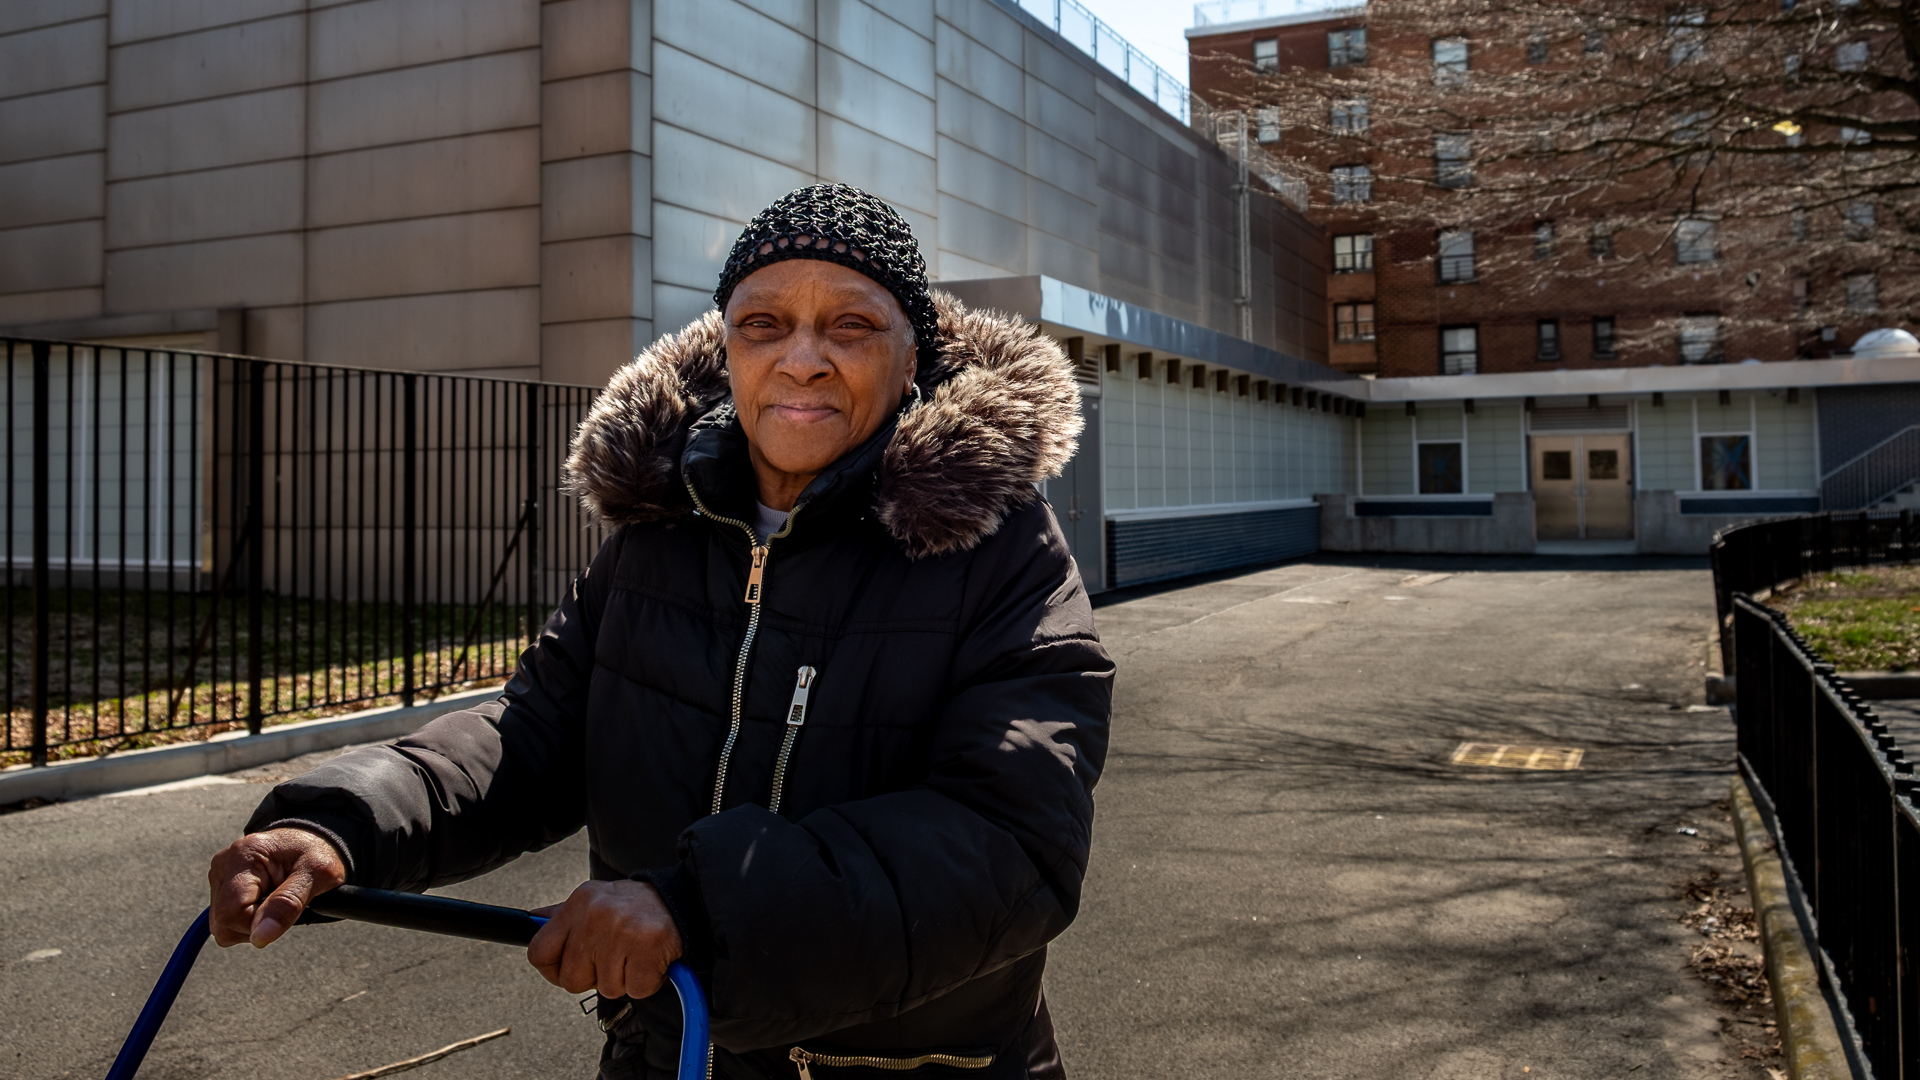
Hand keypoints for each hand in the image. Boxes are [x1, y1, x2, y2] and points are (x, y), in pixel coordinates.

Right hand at [207, 827, 347, 947]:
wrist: (312, 840)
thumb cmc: (317, 853)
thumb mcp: (317, 874)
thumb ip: (289, 904)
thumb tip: (259, 937)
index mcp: (245, 855)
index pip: (232, 912)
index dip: (259, 923)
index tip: (286, 910)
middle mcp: (224, 864)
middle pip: (222, 922)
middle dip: (255, 926)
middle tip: (283, 905)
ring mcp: (219, 876)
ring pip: (221, 926)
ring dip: (251, 924)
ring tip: (275, 901)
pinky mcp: (220, 887)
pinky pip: (225, 922)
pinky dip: (246, 920)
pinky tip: (265, 903)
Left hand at [528, 880, 683, 999]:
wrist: (683, 900)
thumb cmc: (634, 907)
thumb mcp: (594, 901)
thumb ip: (563, 916)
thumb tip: (531, 921)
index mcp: (578, 903)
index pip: (539, 952)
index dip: (552, 970)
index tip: (569, 968)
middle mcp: (596, 915)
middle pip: (572, 980)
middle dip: (594, 977)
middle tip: (614, 958)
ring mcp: (622, 931)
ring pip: (606, 988)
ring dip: (623, 980)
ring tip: (635, 955)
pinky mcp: (648, 948)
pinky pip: (635, 989)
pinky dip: (646, 982)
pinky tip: (650, 961)